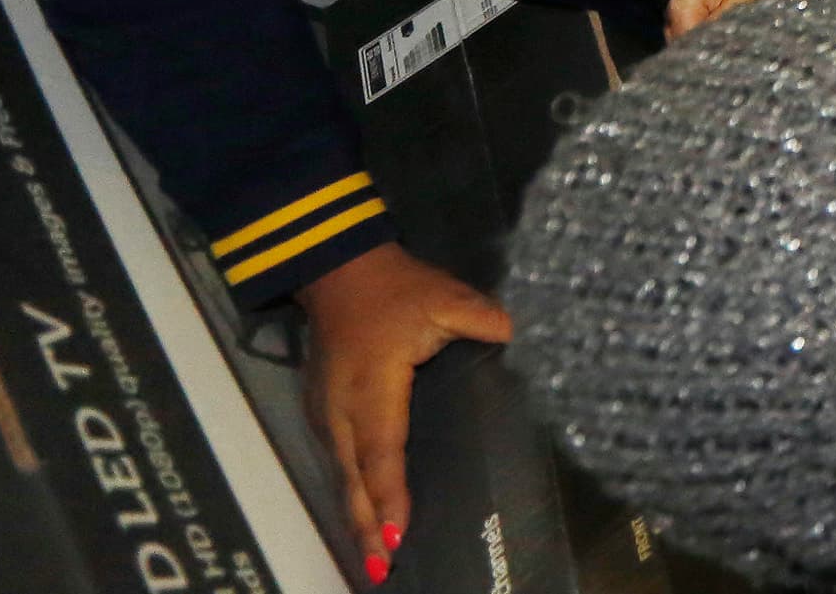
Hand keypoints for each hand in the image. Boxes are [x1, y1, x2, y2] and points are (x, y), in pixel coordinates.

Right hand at [300, 243, 514, 564]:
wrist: (336, 271)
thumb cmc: (394, 288)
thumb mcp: (443, 297)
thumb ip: (479, 319)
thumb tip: (513, 334)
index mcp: (374, 388)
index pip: (384, 449)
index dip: (389, 494)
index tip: (396, 533)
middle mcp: (343, 410)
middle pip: (355, 479)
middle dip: (368, 526)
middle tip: (381, 569)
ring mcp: (327, 413)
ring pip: (342, 475)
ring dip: (357, 517)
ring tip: (373, 559)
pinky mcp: (322, 412)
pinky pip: (338, 462)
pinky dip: (350, 494)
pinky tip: (363, 517)